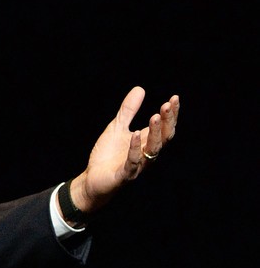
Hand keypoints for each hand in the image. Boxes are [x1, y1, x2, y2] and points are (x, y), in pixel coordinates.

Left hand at [68, 86, 179, 214]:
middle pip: (163, 137)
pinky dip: (134, 148)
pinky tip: (135, 134)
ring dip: (154, 133)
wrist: (93, 179)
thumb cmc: (107, 155)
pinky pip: (133, 161)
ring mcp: (137, 165)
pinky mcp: (125, 174)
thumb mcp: (117, 127)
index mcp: (146, 142)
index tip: (174, 98)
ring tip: (155, 116)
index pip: (164, 127)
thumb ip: (128, 110)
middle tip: (168, 105)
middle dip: (167, 121)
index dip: (171, 114)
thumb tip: (140, 88)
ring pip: (152, 149)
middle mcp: (146, 154)